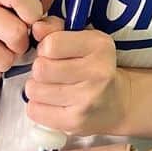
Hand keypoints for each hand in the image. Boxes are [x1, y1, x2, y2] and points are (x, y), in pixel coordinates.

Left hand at [24, 18, 131, 136]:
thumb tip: (36, 28)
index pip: (51, 44)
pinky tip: (51, 102)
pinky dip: (37, 106)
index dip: (45, 47)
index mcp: (99, 47)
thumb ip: (55, 29)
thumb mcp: (81, 39)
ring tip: (50, 87)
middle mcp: (97, 73)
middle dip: (40, 68)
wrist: (117, 103)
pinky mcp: (76, 122)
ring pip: (34, 90)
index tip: (53, 52)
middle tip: (50, 72)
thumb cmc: (93, 66)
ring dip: (37, 87)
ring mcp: (87, 100)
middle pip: (41, 68)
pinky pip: (35, 111)